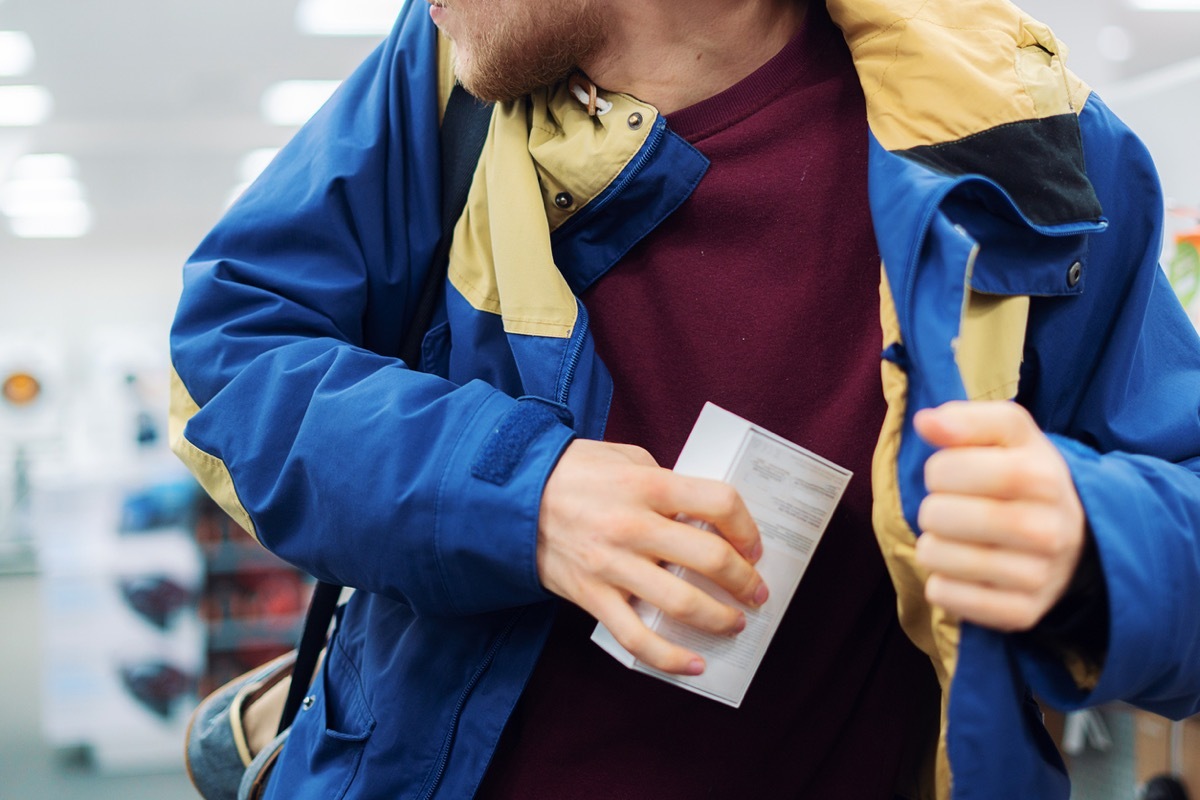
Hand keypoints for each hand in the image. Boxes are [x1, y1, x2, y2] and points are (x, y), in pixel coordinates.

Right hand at [537, 439, 767, 674]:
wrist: (510, 497)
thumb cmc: (573, 472)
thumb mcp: (625, 459)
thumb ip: (665, 481)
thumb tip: (702, 515)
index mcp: (647, 485)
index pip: (719, 502)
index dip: (746, 527)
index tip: (753, 544)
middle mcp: (633, 526)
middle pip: (710, 559)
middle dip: (745, 581)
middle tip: (756, 592)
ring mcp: (612, 565)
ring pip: (681, 604)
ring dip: (719, 619)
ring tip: (733, 622)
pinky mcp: (591, 596)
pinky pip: (636, 638)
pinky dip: (670, 658)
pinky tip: (694, 664)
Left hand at [913, 401, 1085, 631]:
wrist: (1080, 535)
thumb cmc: (1028, 477)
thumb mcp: (1009, 435)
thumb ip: (966, 420)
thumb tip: (925, 421)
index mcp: (1042, 476)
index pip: (947, 470)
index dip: (937, 470)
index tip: (952, 473)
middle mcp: (1047, 530)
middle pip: (937, 515)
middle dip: (932, 508)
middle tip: (954, 509)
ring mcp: (1037, 577)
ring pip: (935, 557)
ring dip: (933, 546)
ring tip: (959, 539)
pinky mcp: (1022, 613)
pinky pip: (945, 596)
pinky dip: (941, 582)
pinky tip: (965, 571)